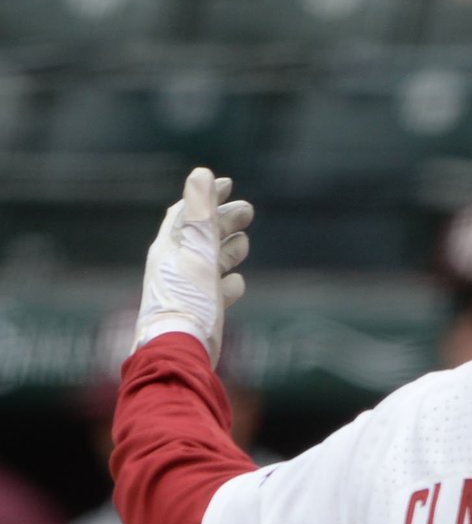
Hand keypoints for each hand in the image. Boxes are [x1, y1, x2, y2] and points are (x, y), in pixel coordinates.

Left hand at [137, 166, 252, 361]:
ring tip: (245, 241)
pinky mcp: (199, 312)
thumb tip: (202, 173)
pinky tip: (238, 282)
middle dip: (223, 220)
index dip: (207, 196)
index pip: (188, 212)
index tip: (228, 183)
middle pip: (200, 236)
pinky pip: (214, 290)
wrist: (178, 350)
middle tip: (249, 210)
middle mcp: (175, 266)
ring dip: (227, 248)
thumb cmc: (187, 300)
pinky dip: (228, 281)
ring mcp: (187, 290)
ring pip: (209, 261)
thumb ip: (200, 214)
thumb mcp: (196, 252)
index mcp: (170, 248)